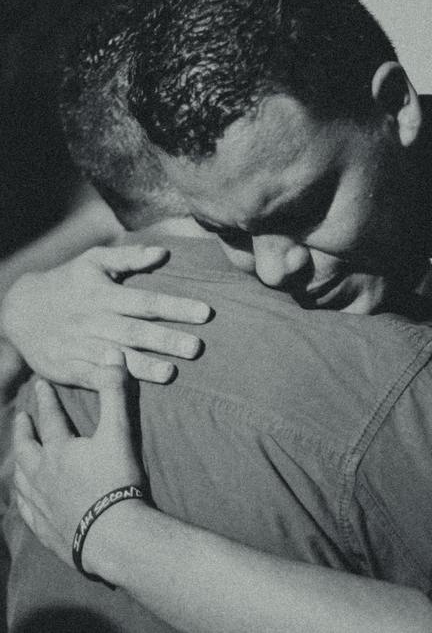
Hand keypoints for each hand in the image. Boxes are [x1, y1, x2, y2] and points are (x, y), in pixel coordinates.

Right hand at [1, 245, 210, 388]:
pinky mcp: (67, 368)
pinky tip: (129, 387)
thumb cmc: (67, 281)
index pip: (146, 301)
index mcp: (103, 295)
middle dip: (166, 340)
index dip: (175, 307)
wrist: (19, 310)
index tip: (205, 312)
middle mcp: (94, 321)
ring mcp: (80, 346)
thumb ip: (128, 257)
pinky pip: (91, 377)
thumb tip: (163, 252)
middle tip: (196, 347)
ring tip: (170, 373)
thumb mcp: (92, 261)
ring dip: (143, 366)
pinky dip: (109, 381)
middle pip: (135, 331)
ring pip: (116, 357)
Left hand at [14, 367, 143, 572]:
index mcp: (59, 451)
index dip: (46, 400)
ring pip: (21, 481)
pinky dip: (22, 501)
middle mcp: (43, 476)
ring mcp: (42, 505)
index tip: (40, 384)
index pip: (50, 418)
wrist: (114, 535)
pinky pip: (26, 512)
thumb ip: (114, 393)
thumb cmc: (117, 481)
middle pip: (27, 449)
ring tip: (18, 458)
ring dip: (19, 464)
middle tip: (20, 418)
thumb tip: (112, 355)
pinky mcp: (46, 530)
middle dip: (23, 431)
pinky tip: (23, 501)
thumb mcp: (119, 432)